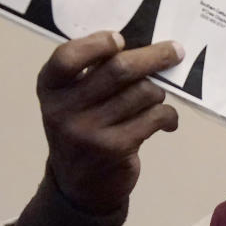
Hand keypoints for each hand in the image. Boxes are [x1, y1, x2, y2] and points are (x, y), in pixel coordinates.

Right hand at [36, 31, 183, 214]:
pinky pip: (154, 117)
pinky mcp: (113, 149)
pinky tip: (167, 121)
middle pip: (118, 70)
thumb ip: (93, 73)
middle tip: (175, 51)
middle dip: (153, 57)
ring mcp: (88, 131)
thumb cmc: (84, 127)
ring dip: (158, 92)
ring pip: (142, 92)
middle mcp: (63, 109)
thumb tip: (146, 46)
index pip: (67, 57)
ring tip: (156, 98)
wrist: (80, 185)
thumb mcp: (73, 100)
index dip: (96, 44)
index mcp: (50, 87)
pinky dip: (168, 115)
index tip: (120, 40)